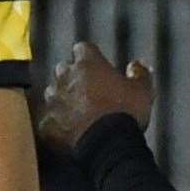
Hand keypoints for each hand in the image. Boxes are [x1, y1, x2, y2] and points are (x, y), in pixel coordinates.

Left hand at [39, 41, 154, 149]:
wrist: (107, 142)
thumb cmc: (125, 112)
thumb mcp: (142, 90)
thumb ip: (139, 73)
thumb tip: (137, 65)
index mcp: (88, 64)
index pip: (84, 49)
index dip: (91, 56)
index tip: (98, 65)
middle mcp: (65, 76)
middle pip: (65, 68)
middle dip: (74, 76)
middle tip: (90, 90)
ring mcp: (53, 97)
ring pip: (54, 91)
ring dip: (64, 97)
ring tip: (79, 111)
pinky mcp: (47, 119)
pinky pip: (50, 117)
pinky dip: (58, 120)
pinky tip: (70, 128)